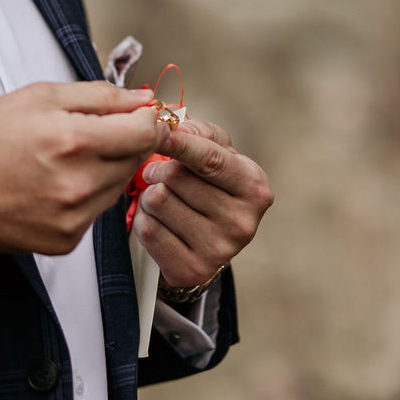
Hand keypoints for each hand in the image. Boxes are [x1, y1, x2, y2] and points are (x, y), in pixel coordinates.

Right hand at [0, 82, 160, 254]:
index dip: (144, 117)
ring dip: (105, 168)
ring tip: (63, 158)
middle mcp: (78, 185)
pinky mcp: (65, 241)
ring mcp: (73, 218)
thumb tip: (142, 98)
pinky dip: (85, 196)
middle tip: (89, 132)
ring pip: (118, 186)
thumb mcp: (39, 97)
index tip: (133, 113)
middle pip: (136, 159)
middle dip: (122, 141)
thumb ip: (99, 96)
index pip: (146, 131)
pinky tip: (53, 184)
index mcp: (73, 141)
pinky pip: (96, 212)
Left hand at [131, 117, 273, 288]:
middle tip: (159, 173)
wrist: (210, 241)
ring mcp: (218, 250)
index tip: (157, 130)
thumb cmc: (212, 186)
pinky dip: (144, 219)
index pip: (210, 160)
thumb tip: (179, 128)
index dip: (180, 143)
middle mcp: (242, 222)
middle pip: (176, 178)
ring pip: (157, 201)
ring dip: (150, 195)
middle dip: (159, 170)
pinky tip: (158, 221)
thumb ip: (203, 134)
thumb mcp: (219, 154)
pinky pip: (148, 230)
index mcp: (254, 188)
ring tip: (163, 199)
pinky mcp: (192, 270)